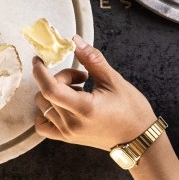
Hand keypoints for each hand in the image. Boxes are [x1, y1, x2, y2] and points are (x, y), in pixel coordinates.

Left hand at [33, 35, 156, 150]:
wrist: (139, 138)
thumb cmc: (131, 110)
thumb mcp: (114, 80)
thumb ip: (92, 59)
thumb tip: (75, 40)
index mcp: (85, 108)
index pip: (51, 89)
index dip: (40, 72)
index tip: (39, 59)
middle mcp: (72, 123)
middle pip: (46, 93)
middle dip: (59, 78)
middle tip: (81, 76)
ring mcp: (68, 133)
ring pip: (43, 106)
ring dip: (54, 93)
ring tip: (77, 91)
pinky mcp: (67, 138)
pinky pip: (43, 125)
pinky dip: (46, 111)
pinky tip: (62, 104)